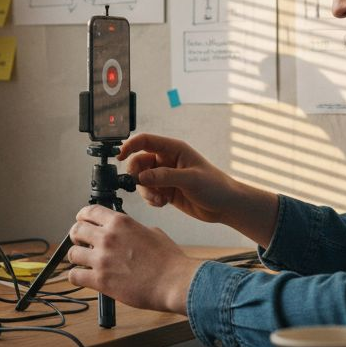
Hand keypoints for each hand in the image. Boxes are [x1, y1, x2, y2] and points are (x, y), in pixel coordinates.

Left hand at [65, 205, 202, 313]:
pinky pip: (74, 276)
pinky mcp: (100, 280)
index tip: (82, 221)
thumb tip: (128, 233)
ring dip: (77, 257)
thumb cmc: (169, 261)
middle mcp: (108, 237)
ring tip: (85, 262)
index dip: (82, 216)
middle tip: (82, 242)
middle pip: (76, 230)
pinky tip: (83, 277)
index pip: (89, 211)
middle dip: (77, 236)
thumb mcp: (153, 233)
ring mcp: (102, 258)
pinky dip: (76, 276)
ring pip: (72, 253)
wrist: (174, 282)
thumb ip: (134, 230)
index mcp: (121, 222)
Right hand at [118, 133, 277, 245]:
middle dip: (137, 175)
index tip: (119, 156)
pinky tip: (162, 203)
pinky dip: (151, 199)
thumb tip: (142, 177)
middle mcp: (167, 160)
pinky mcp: (166, 190)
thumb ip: (165, 177)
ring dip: (145, 190)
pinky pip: (149, 192)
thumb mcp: (190, 179)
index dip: (130, 146)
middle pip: (139, 162)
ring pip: (142, 179)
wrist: (225, 205)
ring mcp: (166, 176)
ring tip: (158, 198)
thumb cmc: (215, 186)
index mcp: (174, 149)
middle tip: (143, 185)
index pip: (146, 141)